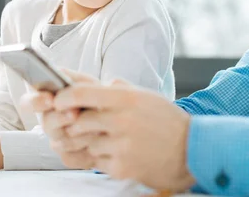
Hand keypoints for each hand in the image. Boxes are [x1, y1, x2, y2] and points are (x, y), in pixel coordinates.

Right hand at [23, 69, 99, 168]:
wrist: (118, 120)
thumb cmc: (99, 98)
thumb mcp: (88, 83)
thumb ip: (72, 79)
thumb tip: (59, 76)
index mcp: (48, 100)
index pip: (29, 102)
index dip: (36, 102)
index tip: (50, 99)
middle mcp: (50, 121)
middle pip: (46, 123)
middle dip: (61, 118)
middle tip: (75, 113)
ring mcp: (57, 140)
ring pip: (59, 141)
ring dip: (79, 133)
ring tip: (97, 127)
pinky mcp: (68, 157)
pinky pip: (70, 157)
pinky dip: (86, 150)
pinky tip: (98, 142)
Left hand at [54, 79, 196, 191]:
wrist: (191, 151)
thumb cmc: (168, 121)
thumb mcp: (146, 96)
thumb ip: (121, 89)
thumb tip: (102, 82)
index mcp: (127, 98)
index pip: (82, 94)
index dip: (64, 97)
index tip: (57, 99)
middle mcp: (122, 120)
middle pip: (79, 120)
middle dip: (77, 123)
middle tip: (82, 123)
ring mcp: (121, 146)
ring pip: (87, 142)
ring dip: (92, 141)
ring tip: (110, 139)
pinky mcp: (121, 167)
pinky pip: (97, 161)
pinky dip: (103, 157)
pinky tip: (120, 152)